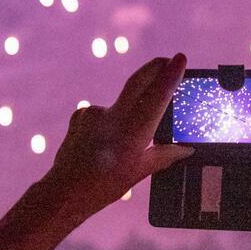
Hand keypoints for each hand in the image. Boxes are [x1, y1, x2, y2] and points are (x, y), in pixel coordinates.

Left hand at [37, 54, 193, 219]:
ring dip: (128, 113)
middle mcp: (113, 117)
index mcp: (132, 132)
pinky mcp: (81, 115)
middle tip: (169, 60)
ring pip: (121, 104)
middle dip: (155, 68)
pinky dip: (108, 123)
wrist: (64, 190)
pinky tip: (103, 143)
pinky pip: (102, 113)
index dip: (171, 76)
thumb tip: (186, 149)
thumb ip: (164, 156)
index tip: (180, 58)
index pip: (157, 97)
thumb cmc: (104, 186)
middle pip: (137, 82)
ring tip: (121, 144)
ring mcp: (94, 113)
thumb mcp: (139, 173)